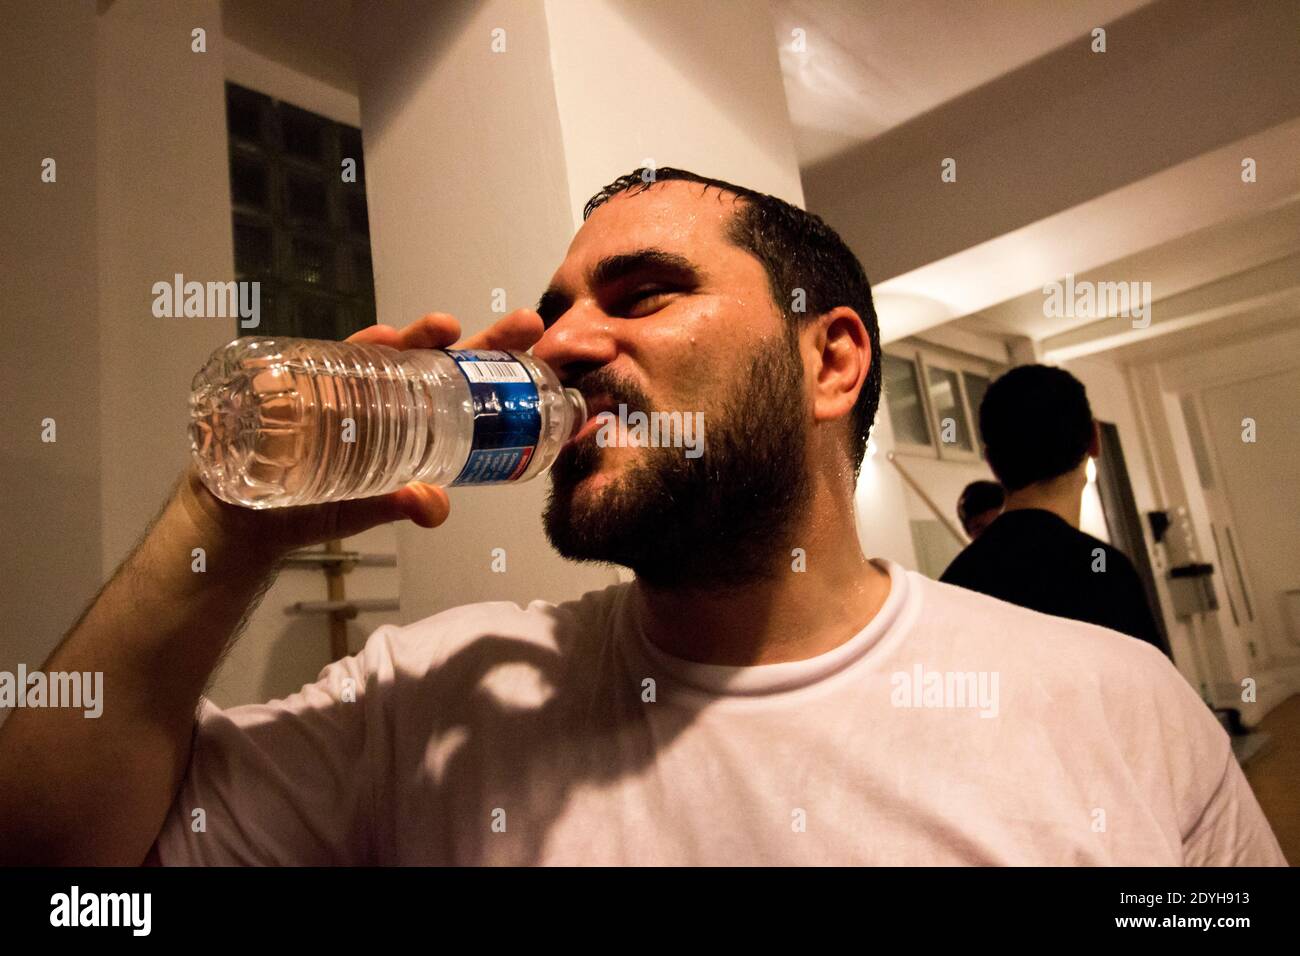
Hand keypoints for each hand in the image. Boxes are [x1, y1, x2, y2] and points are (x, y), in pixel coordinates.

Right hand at [179, 309, 545, 559]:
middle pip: (443, 361)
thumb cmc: (314, 503)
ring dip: (422, 335)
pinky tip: (378, 337)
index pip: (465, 390)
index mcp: (412, 420)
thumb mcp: (367, 508)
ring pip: (395, 351)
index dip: (501, 371)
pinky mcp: (308, 382)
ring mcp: (349, 385)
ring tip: (448, 328)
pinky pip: (335, 358)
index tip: (540, 355)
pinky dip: (358, 347)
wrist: (246, 515)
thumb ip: (403, 502)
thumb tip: (435, 508)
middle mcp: (387, 395)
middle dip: (483, 341)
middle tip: (523, 324)